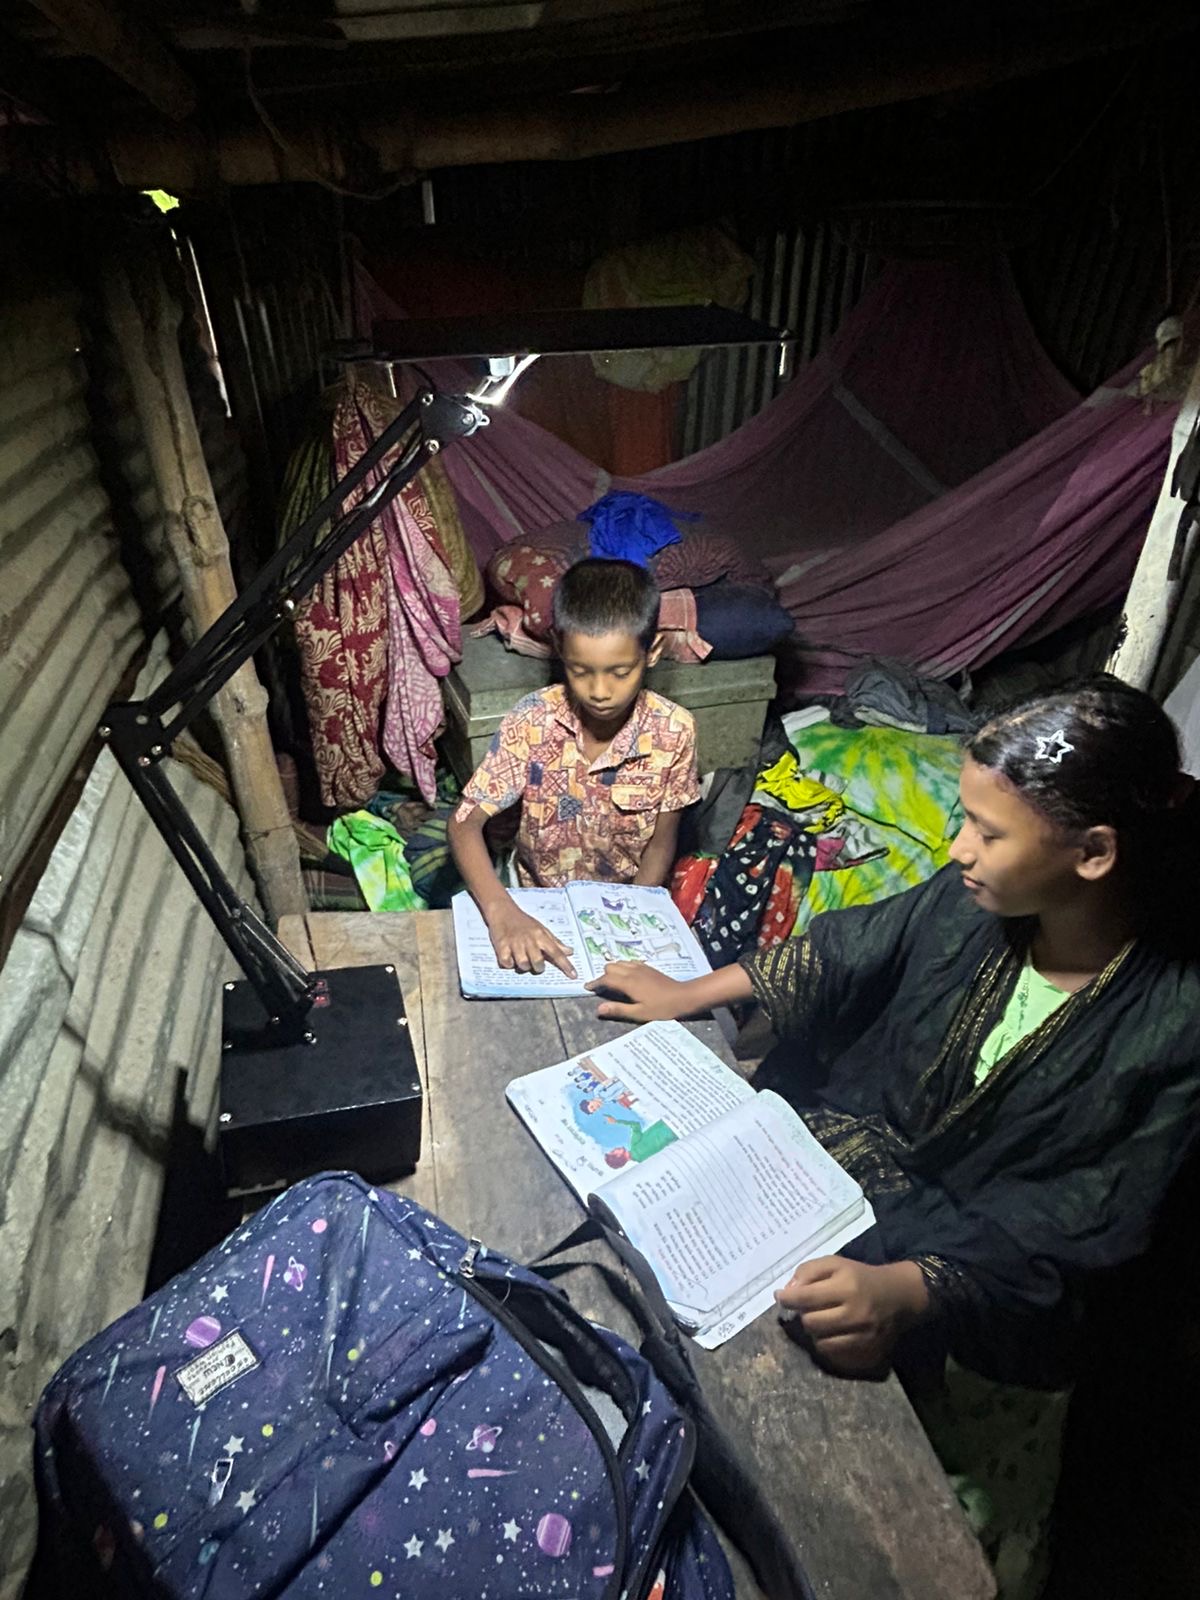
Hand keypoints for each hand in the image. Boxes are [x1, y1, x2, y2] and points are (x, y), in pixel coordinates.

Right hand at [485, 903, 575, 977]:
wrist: (503, 911)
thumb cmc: (524, 922)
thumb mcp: (542, 929)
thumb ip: (555, 942)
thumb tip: (570, 952)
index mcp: (541, 936)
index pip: (557, 953)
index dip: (566, 965)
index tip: (574, 976)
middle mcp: (529, 940)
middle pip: (538, 962)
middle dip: (538, 968)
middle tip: (536, 963)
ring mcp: (515, 943)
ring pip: (523, 965)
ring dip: (523, 966)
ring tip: (521, 959)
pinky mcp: (501, 946)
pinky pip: (507, 963)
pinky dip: (509, 964)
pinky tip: (510, 957)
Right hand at [585, 961, 684, 1021]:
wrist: (683, 996)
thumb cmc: (662, 1008)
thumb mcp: (639, 1013)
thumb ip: (618, 1010)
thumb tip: (598, 1009)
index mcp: (629, 983)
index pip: (606, 979)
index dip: (595, 983)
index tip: (587, 987)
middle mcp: (633, 971)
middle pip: (610, 967)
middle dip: (604, 976)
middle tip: (603, 989)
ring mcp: (641, 967)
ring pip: (619, 963)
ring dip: (613, 971)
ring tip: (614, 983)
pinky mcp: (648, 967)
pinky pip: (629, 962)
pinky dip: (623, 967)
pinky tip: (627, 977)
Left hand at [775, 1258, 928, 1376]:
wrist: (898, 1296)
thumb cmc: (860, 1277)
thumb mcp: (835, 1263)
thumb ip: (807, 1272)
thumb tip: (787, 1292)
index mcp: (847, 1287)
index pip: (806, 1297)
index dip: (787, 1298)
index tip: (780, 1296)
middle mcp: (855, 1314)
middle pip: (810, 1323)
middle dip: (804, 1314)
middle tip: (808, 1308)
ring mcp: (863, 1337)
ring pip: (820, 1343)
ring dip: (815, 1332)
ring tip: (822, 1320)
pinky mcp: (868, 1353)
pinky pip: (835, 1356)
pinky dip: (828, 1345)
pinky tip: (832, 1333)